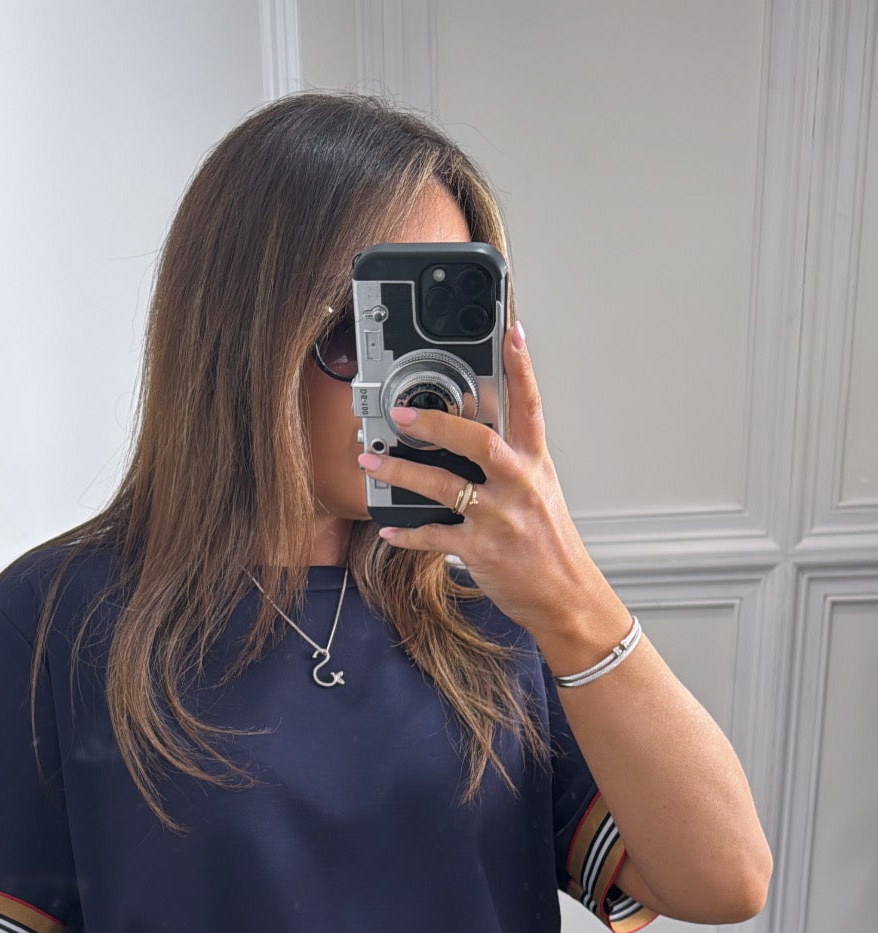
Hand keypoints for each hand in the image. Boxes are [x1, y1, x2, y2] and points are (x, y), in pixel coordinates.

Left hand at [357, 320, 605, 639]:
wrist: (566, 596)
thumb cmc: (550, 546)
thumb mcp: (542, 493)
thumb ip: (513, 464)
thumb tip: (477, 440)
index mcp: (536, 465)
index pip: (530, 406)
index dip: (522, 367)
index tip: (512, 331)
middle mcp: (518, 485)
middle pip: (476, 440)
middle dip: (434, 424)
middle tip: (400, 414)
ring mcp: (499, 518)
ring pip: (443, 486)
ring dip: (400, 473)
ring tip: (371, 463)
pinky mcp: (481, 550)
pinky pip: (434, 537)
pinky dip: (406, 533)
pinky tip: (388, 528)